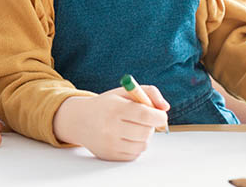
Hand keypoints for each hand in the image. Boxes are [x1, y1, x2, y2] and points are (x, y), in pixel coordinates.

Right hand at [53, 85, 169, 160]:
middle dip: (151, 126)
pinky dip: (136, 145)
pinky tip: (127, 136)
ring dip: (144, 136)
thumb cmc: (107, 104)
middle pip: (146, 132)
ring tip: (134, 127)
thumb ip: (149, 93)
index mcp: (116, 108)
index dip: (158, 116)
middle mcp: (111, 127)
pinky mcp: (110, 155)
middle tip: (144, 119)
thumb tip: (165, 107)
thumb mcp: (125, 91)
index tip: (161, 115)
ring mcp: (109, 143)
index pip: (145, 115)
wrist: (80, 120)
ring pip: (143, 145)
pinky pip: (135, 154)